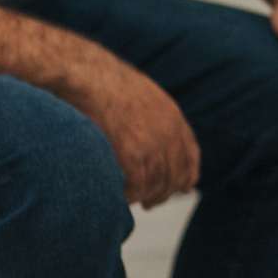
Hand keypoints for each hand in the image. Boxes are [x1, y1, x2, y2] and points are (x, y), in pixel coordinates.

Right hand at [58, 49, 200, 208]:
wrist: (86, 75)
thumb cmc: (103, 82)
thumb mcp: (141, 94)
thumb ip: (152, 116)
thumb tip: (148, 134)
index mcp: (172, 116)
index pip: (190, 152)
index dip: (189, 173)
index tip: (185, 187)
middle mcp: (168, 132)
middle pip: (175, 174)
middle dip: (165, 191)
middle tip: (153, 202)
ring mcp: (152, 144)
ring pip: (156, 184)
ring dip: (146, 196)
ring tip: (134, 200)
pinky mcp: (132, 155)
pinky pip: (136, 187)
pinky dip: (128, 196)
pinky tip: (119, 197)